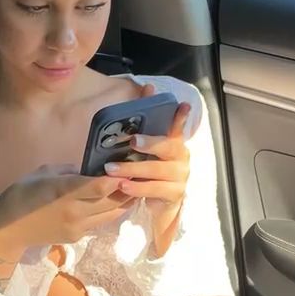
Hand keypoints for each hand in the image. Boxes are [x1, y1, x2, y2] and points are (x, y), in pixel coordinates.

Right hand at [0, 165, 128, 260]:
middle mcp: (75, 211)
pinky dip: (109, 212)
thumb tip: (88, 170)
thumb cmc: (21, 194)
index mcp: (64, 192)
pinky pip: (99, 223)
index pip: (100, 187)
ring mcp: (78, 227)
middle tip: (140, 177)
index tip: (131, 168)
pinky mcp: (78, 237)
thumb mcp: (43, 173)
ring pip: (111, 215)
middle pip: (112, 202)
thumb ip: (69, 171)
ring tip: (135, 189)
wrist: (9, 229)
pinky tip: (114, 202)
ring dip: (124, 202)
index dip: (118, 179)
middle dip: (129, 190)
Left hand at [102, 101, 191, 255]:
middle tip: (132, 141)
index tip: (182, 105)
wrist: (159, 206)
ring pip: (157, 170)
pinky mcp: (175, 194)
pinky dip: (137, 188)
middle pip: (168, 146)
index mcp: (174, 143)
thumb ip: (144, 126)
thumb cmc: (149, 174)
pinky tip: (123, 186)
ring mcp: (180, 176)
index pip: (178, 126)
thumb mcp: (144, 153)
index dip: (181, 116)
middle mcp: (181, 157)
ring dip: (133, 169)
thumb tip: (147, 89)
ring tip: (112, 170)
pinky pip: (155, 189)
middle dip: (150, 143)